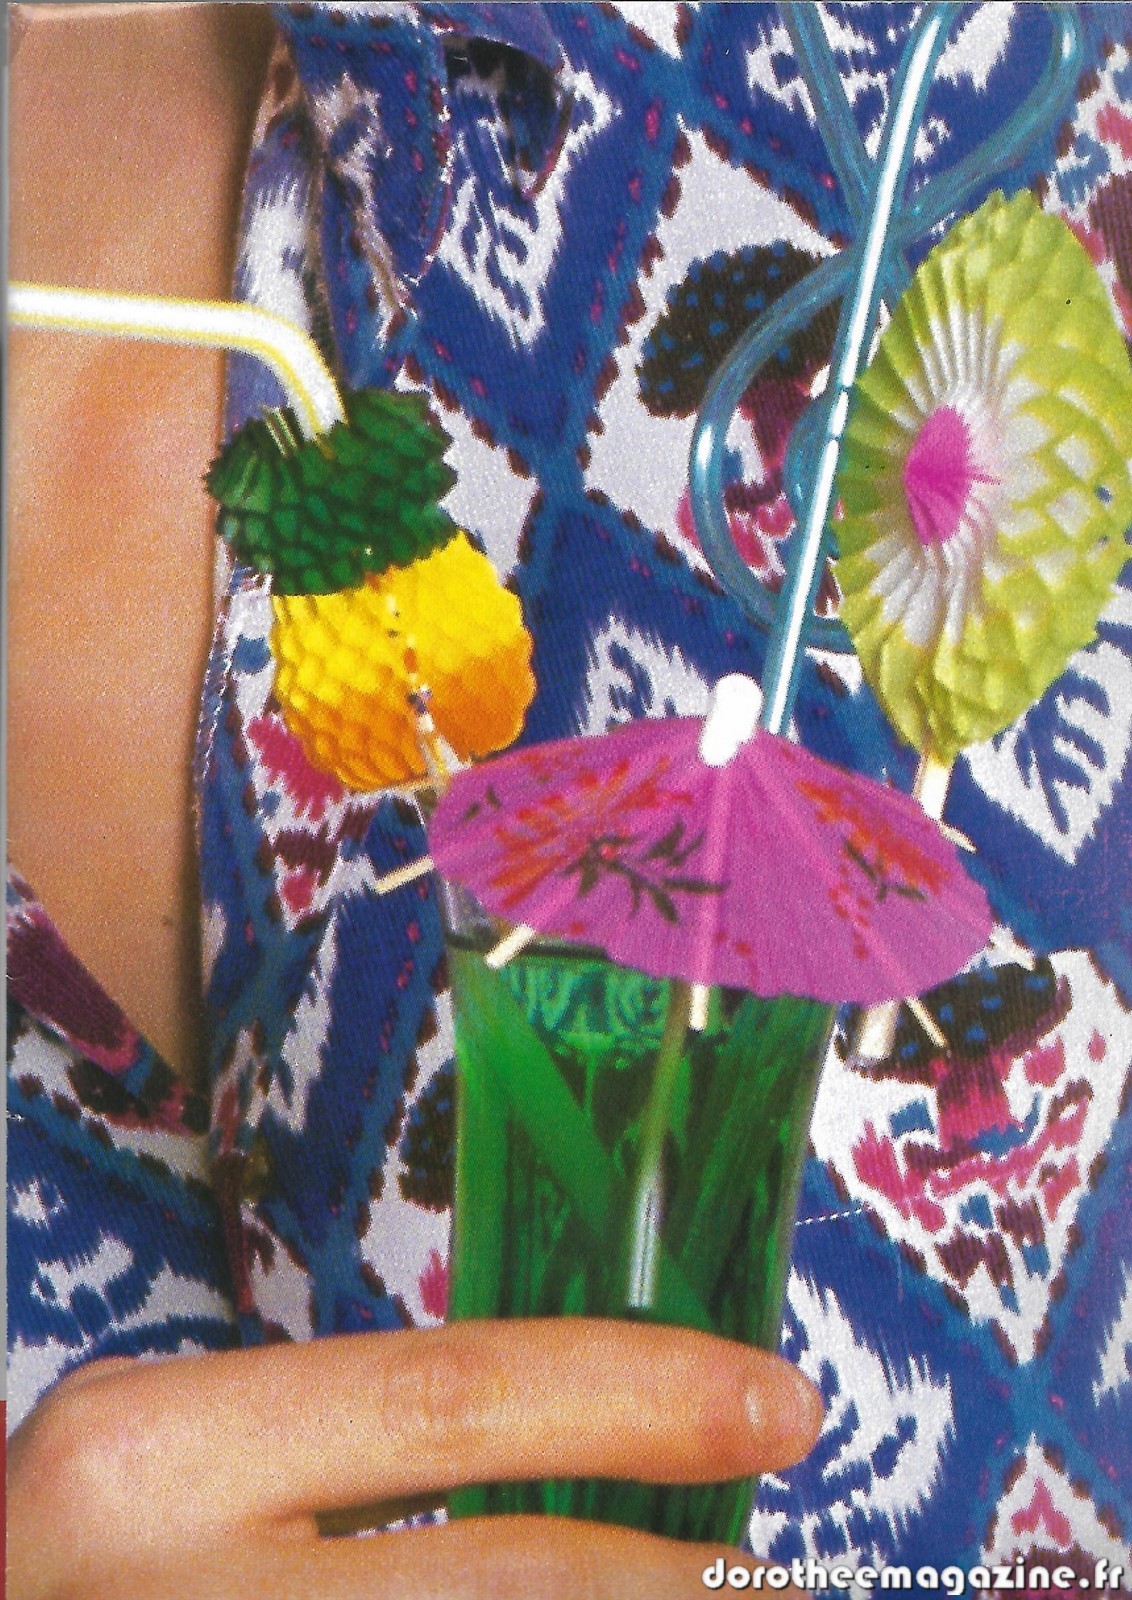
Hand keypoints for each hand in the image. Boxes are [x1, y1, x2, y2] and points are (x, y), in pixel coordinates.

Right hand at [8, 1318, 821, 1598]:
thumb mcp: (170, 1467)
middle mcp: (194, 1593)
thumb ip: (337, 1455)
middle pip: (514, 1584)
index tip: (775, 1407)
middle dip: (681, 1584)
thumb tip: (556, 1465)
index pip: (456, 1399)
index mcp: (162, 1456)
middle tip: (790, 1575)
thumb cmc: (70, 1560)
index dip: (639, 1397)